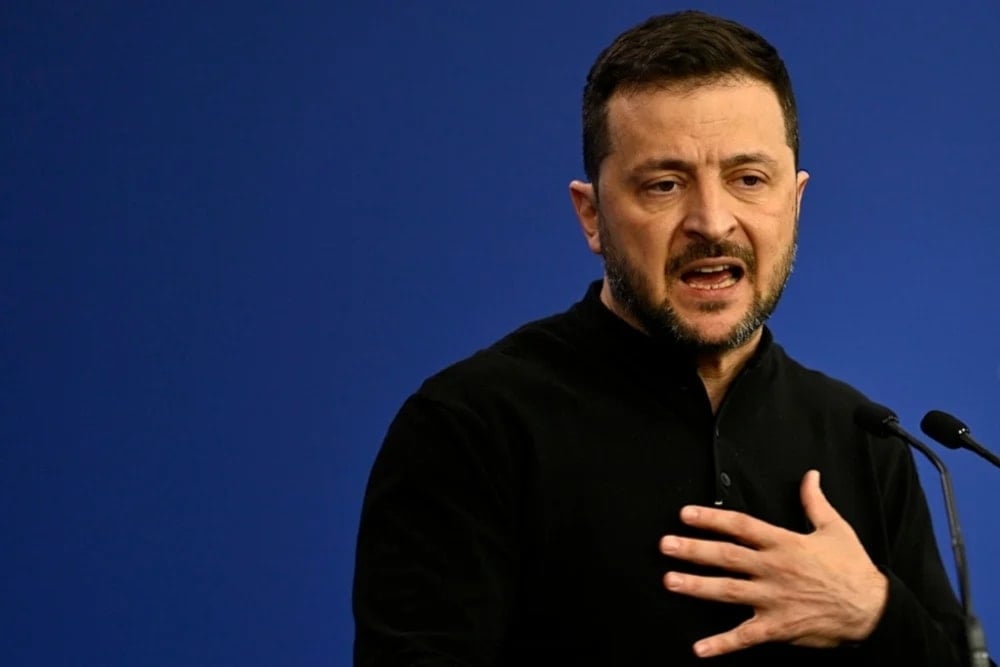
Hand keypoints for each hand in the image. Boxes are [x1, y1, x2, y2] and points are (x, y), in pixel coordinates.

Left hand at [659, 470, 887, 658]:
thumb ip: (815, 502)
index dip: (712, 519)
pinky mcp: (778, 627)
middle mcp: (774, 569)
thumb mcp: (835, 529)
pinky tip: (698, 648)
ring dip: (697, 586)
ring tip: (670, 581)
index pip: (741, 526)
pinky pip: (745, 636)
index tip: (685, 515)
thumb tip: (810, 476)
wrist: (873, 610)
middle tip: (665, 545)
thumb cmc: (853, 568)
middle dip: (694, 550)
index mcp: (784, 543)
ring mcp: (774, 599)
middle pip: (727, 557)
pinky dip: (721, 644)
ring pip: (728, 591)